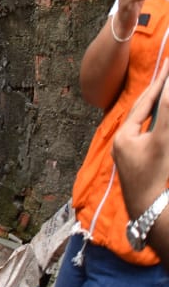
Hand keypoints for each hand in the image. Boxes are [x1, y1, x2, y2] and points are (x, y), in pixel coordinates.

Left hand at [113, 65, 168, 217]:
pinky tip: (162, 123)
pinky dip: (158, 128)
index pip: (145, 103)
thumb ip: (167, 112)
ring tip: (166, 92)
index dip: (160, 84)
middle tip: (168, 74)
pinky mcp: (137, 167)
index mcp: (124, 135)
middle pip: (143, 113)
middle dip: (158, 95)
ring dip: (158, 110)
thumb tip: (168, 88)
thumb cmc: (157, 176)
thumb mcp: (164, 141)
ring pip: (146, 126)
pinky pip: (149, 140)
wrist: (151, 212)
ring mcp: (129, 156)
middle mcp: (122, 143)